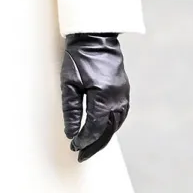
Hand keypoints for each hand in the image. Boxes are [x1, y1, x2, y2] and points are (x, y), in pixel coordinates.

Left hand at [60, 33, 129, 161]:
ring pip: (116, 124)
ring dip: (104, 137)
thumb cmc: (79, 58)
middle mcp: (117, 98)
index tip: (73, 146)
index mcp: (103, 96)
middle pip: (107, 130)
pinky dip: (112, 126)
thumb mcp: (69, 84)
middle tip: (81, 155)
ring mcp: (123, 95)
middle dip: (94, 145)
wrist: (96, 38)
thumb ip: (71, 110)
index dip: (83, 140)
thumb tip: (71, 133)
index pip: (94, 127)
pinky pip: (120, 115)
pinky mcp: (124, 91)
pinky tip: (103, 131)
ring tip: (91, 147)